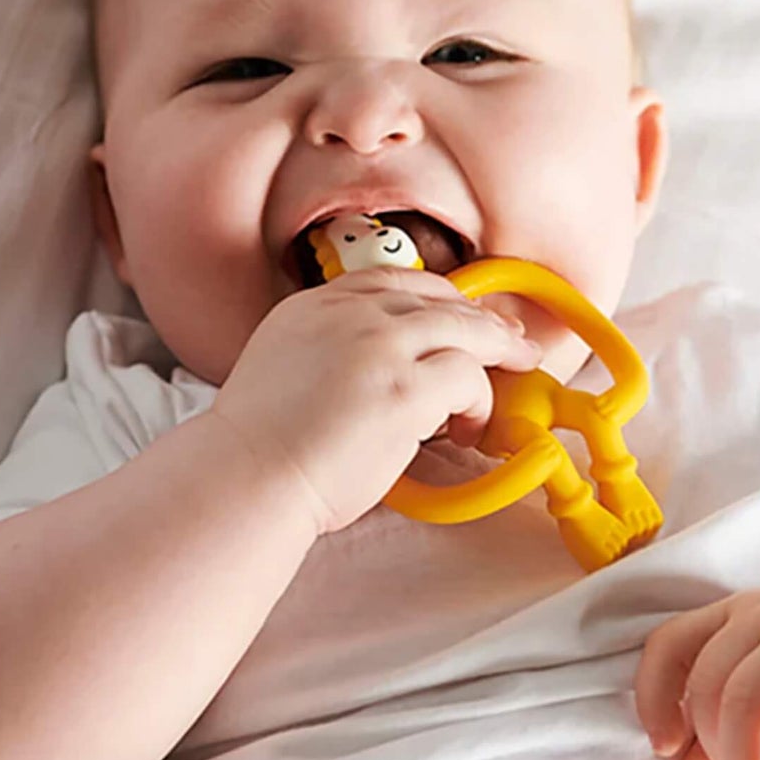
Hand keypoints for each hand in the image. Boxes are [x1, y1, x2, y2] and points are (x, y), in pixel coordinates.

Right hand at [211, 267, 541, 536]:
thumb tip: (385, 371)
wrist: (245, 477)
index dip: (439, 297)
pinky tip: (467, 427)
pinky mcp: (405, 389)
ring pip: (465, 328)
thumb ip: (332, 352)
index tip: (463, 313)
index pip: (392, 282)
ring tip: (515, 371)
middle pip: (438, 298)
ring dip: (497, 351)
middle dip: (483, 319)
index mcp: (314, 306)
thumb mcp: (287, 368)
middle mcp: (348, 314)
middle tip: (512, 340)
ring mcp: (379, 347)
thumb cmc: (261, 448)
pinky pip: (468, 376)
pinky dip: (479, 401)